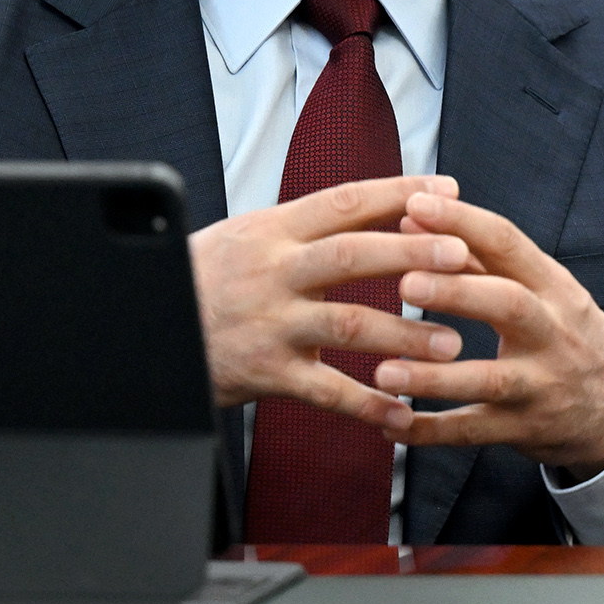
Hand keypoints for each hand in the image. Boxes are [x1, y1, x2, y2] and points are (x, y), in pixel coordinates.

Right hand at [187, 175, 471, 421]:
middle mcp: (273, 272)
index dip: (399, 192)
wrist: (139, 330)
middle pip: (353, 255)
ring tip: (451, 343)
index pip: (344, 201)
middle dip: (413, 253)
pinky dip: (367, 404)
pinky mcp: (264, 373)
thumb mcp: (246, 236)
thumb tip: (379, 202)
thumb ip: (306, 225)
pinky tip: (403, 414)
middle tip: (465, 257)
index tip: (449, 188)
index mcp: (272, 231)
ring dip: (404, 335)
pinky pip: (325, 391)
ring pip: (347, 324)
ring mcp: (270, 324)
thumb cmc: (204, 280)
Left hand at [368, 190, 603, 477]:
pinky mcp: (526, 428)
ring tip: (383, 371)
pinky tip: (391, 426)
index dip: (462, 222)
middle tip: (405, 281)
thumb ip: (480, 258)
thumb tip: (415, 218)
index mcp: (553, 286)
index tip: (414, 205)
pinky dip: (431, 432)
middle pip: (508, 304)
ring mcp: (541, 384)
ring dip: (434, 377)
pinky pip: (474, 432)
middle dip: (457, 292)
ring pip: (489, 379)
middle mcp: (552, 332)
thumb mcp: (542, 291)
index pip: (509, 243)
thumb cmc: (568, 336)